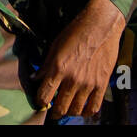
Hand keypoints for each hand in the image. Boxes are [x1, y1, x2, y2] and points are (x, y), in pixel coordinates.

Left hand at [34, 0, 125, 119]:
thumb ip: (45, 65)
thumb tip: (35, 78)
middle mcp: (73, 79)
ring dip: (69, 111)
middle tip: (54, 108)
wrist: (101, 24)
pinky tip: (82, 108)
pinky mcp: (102, 84)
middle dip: (54, 111)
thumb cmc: (77, 31)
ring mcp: (88, 83)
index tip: (41, 101)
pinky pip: (94, 107)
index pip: (44, 96)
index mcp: (58, 68)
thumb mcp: (55, 45)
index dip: (40, 102)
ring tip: (68, 106)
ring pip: (76, 110)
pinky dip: (87, 112)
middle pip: (60, 108)